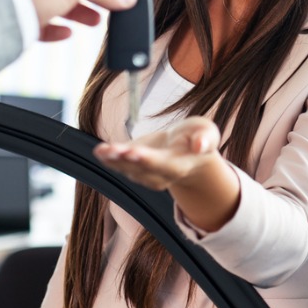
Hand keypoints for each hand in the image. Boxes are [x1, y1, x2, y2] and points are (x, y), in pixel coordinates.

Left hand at [94, 117, 220, 190]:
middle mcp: (160, 174)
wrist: (188, 149)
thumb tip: (200, 146)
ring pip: (126, 169)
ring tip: (101, 150)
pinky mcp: (133, 165)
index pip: (163, 165)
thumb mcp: (208, 133)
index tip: (135, 152)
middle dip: (126, 160)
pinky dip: (108, 158)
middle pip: (141, 169)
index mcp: (179, 166)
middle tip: (113, 151)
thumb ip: (206, 139)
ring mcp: (145, 173)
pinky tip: (99, 151)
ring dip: (113, 160)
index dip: (148, 159)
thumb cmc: (198, 137)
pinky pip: (119, 164)